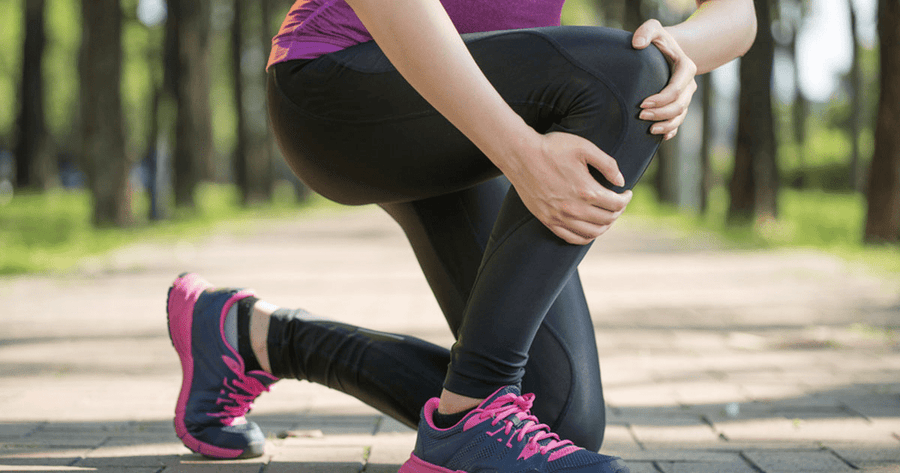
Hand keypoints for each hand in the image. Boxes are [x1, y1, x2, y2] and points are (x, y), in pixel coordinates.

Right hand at [506, 131, 632, 244]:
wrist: (520, 155)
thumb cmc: (552, 148)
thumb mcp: (584, 147)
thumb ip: (607, 164)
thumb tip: (620, 182)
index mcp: (586, 190)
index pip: (616, 204)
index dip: (626, 199)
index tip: (627, 192)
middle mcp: (574, 208)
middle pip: (607, 220)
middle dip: (618, 212)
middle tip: (619, 202)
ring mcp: (559, 217)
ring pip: (592, 233)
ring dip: (605, 226)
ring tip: (607, 215)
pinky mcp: (547, 220)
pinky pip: (572, 238)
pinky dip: (586, 237)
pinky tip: (591, 229)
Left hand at [632, 19, 697, 140]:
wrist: (664, 51)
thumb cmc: (657, 41)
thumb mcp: (653, 29)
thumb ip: (646, 31)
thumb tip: (637, 44)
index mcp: (686, 68)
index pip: (675, 90)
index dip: (660, 100)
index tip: (642, 103)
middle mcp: (689, 85)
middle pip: (678, 106)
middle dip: (660, 114)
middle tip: (640, 116)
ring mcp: (685, 97)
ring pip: (680, 117)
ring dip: (665, 125)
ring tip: (648, 129)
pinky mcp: (679, 106)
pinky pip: (678, 123)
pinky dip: (670, 132)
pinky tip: (659, 137)